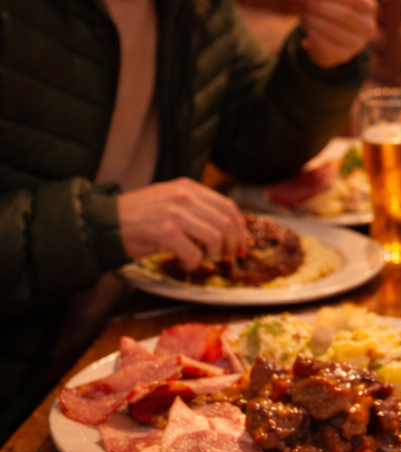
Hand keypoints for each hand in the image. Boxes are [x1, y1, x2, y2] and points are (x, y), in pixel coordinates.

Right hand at [118, 179, 247, 269]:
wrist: (106, 223)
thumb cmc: (138, 218)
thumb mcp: (170, 202)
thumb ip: (195, 209)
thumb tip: (225, 228)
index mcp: (187, 187)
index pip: (227, 206)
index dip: (240, 228)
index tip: (242, 244)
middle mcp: (183, 197)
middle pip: (225, 223)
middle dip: (231, 245)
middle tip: (226, 256)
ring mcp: (174, 213)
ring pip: (215, 238)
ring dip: (212, 255)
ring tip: (201, 259)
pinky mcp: (164, 232)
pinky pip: (194, 253)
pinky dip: (194, 263)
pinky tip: (185, 263)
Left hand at [300, 0, 377, 67]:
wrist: (333, 40)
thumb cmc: (333, 11)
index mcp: (369, 8)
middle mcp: (368, 27)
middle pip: (345, 15)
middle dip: (321, 6)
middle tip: (303, 1)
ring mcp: (358, 43)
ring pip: (333, 29)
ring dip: (314, 19)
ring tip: (303, 13)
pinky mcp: (344, 55)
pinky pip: (325, 43)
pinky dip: (312, 32)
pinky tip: (306, 26)